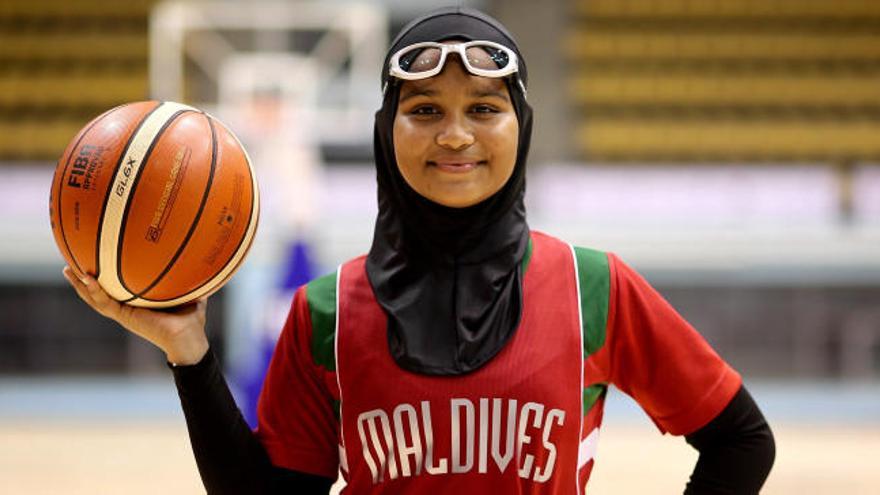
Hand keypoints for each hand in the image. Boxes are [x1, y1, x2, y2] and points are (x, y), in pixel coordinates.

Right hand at [62, 266, 209, 364]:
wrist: (189, 338)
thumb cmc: (190, 319)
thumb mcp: (188, 294)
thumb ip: (189, 279)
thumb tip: (201, 261)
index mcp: (138, 303)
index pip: (116, 290)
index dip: (103, 279)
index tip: (93, 263)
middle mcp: (127, 309)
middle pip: (98, 294)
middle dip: (82, 281)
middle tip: (69, 265)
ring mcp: (124, 313)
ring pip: (95, 299)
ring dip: (81, 286)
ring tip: (69, 270)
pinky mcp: (125, 317)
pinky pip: (106, 303)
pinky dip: (96, 292)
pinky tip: (87, 279)